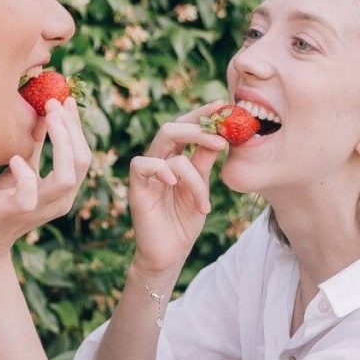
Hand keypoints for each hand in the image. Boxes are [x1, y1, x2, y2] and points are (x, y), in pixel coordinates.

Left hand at [0, 99, 90, 265]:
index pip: (83, 155)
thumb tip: (45, 113)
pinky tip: (14, 158)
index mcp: (63, 190)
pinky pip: (29, 194)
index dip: (76, 126)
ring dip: (61, 144)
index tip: (66, 99)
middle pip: (82, 163)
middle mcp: (59, 201)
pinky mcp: (16, 213)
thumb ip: (35, 146)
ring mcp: (40, 209)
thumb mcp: (20, 169)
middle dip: (72, 129)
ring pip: (65, 178)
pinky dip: (25, 173)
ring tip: (47, 118)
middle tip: (54, 102)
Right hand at [129, 102, 227, 274]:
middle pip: (171, 127)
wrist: (170, 255)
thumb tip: (220, 136)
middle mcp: (159, 161)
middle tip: (221, 138)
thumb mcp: (201, 189)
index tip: (223, 105)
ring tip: (204, 195)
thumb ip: (204, 163)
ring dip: (191, 166)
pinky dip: (161, 169)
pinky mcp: (137, 189)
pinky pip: (142, 165)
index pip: (185, 127)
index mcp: (174, 159)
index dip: (201, 114)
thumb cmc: (184, 222)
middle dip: (197, 127)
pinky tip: (175, 183)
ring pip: (164, 144)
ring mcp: (147, 174)